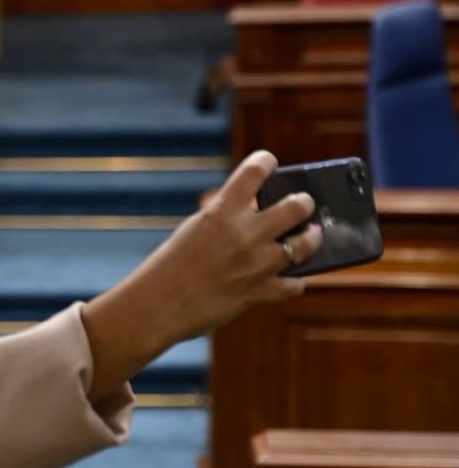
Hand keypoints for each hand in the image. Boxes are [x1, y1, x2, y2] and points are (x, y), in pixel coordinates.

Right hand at [82, 151, 322, 399]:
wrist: (155, 306)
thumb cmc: (169, 266)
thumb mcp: (193, 230)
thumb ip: (223, 216)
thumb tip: (252, 207)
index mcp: (221, 212)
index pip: (254, 170)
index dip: (266, 161)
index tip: (269, 163)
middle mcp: (243, 234)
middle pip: (296, 207)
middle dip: (303, 203)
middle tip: (303, 205)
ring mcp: (254, 265)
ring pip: (305, 245)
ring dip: (311, 238)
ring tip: (312, 235)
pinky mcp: (258, 293)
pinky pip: (293, 284)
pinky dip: (294, 281)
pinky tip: (290, 277)